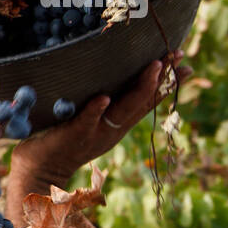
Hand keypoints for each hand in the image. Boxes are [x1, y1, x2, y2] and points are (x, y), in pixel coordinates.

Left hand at [3, 50, 192, 223]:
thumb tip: (109, 84)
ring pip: (124, 109)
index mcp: (118, 125)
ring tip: (154, 67)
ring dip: (140, 88)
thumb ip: (103, 109)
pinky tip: (104, 98)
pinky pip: (87, 121)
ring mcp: (96, 132)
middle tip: (177, 55)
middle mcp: (113, 129)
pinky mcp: (75, 135)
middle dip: (163, 78)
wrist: (42, 171)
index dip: (168, 84)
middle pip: (144, 101)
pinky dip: (96, 110)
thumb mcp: (91, 125)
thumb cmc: (62, 142)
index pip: (148, 102)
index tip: (185, 65)